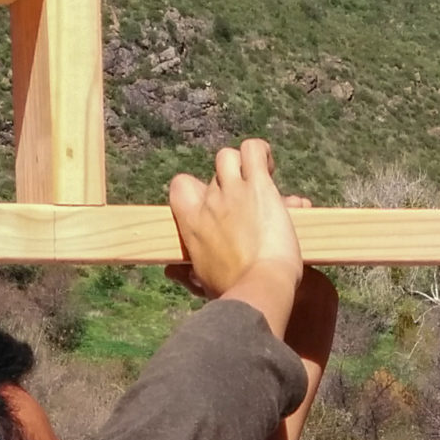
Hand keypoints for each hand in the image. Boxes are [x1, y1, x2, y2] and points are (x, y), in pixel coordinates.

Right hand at [166, 140, 304, 339]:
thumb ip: (186, 274)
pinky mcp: (259, 185)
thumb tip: (170, 272)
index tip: (211, 206)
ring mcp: (233, 190)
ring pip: (228, 156)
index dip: (196, 191)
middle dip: (230, 187)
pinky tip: (269, 165)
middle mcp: (208, 200)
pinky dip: (261, 152)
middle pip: (213, 176)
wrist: (260, 287)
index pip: (180, 186)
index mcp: (190, 221)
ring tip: (258, 181)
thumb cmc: (233, 290)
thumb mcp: (202, 283)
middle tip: (248, 207)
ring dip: (242, 165)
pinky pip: (253, 149)